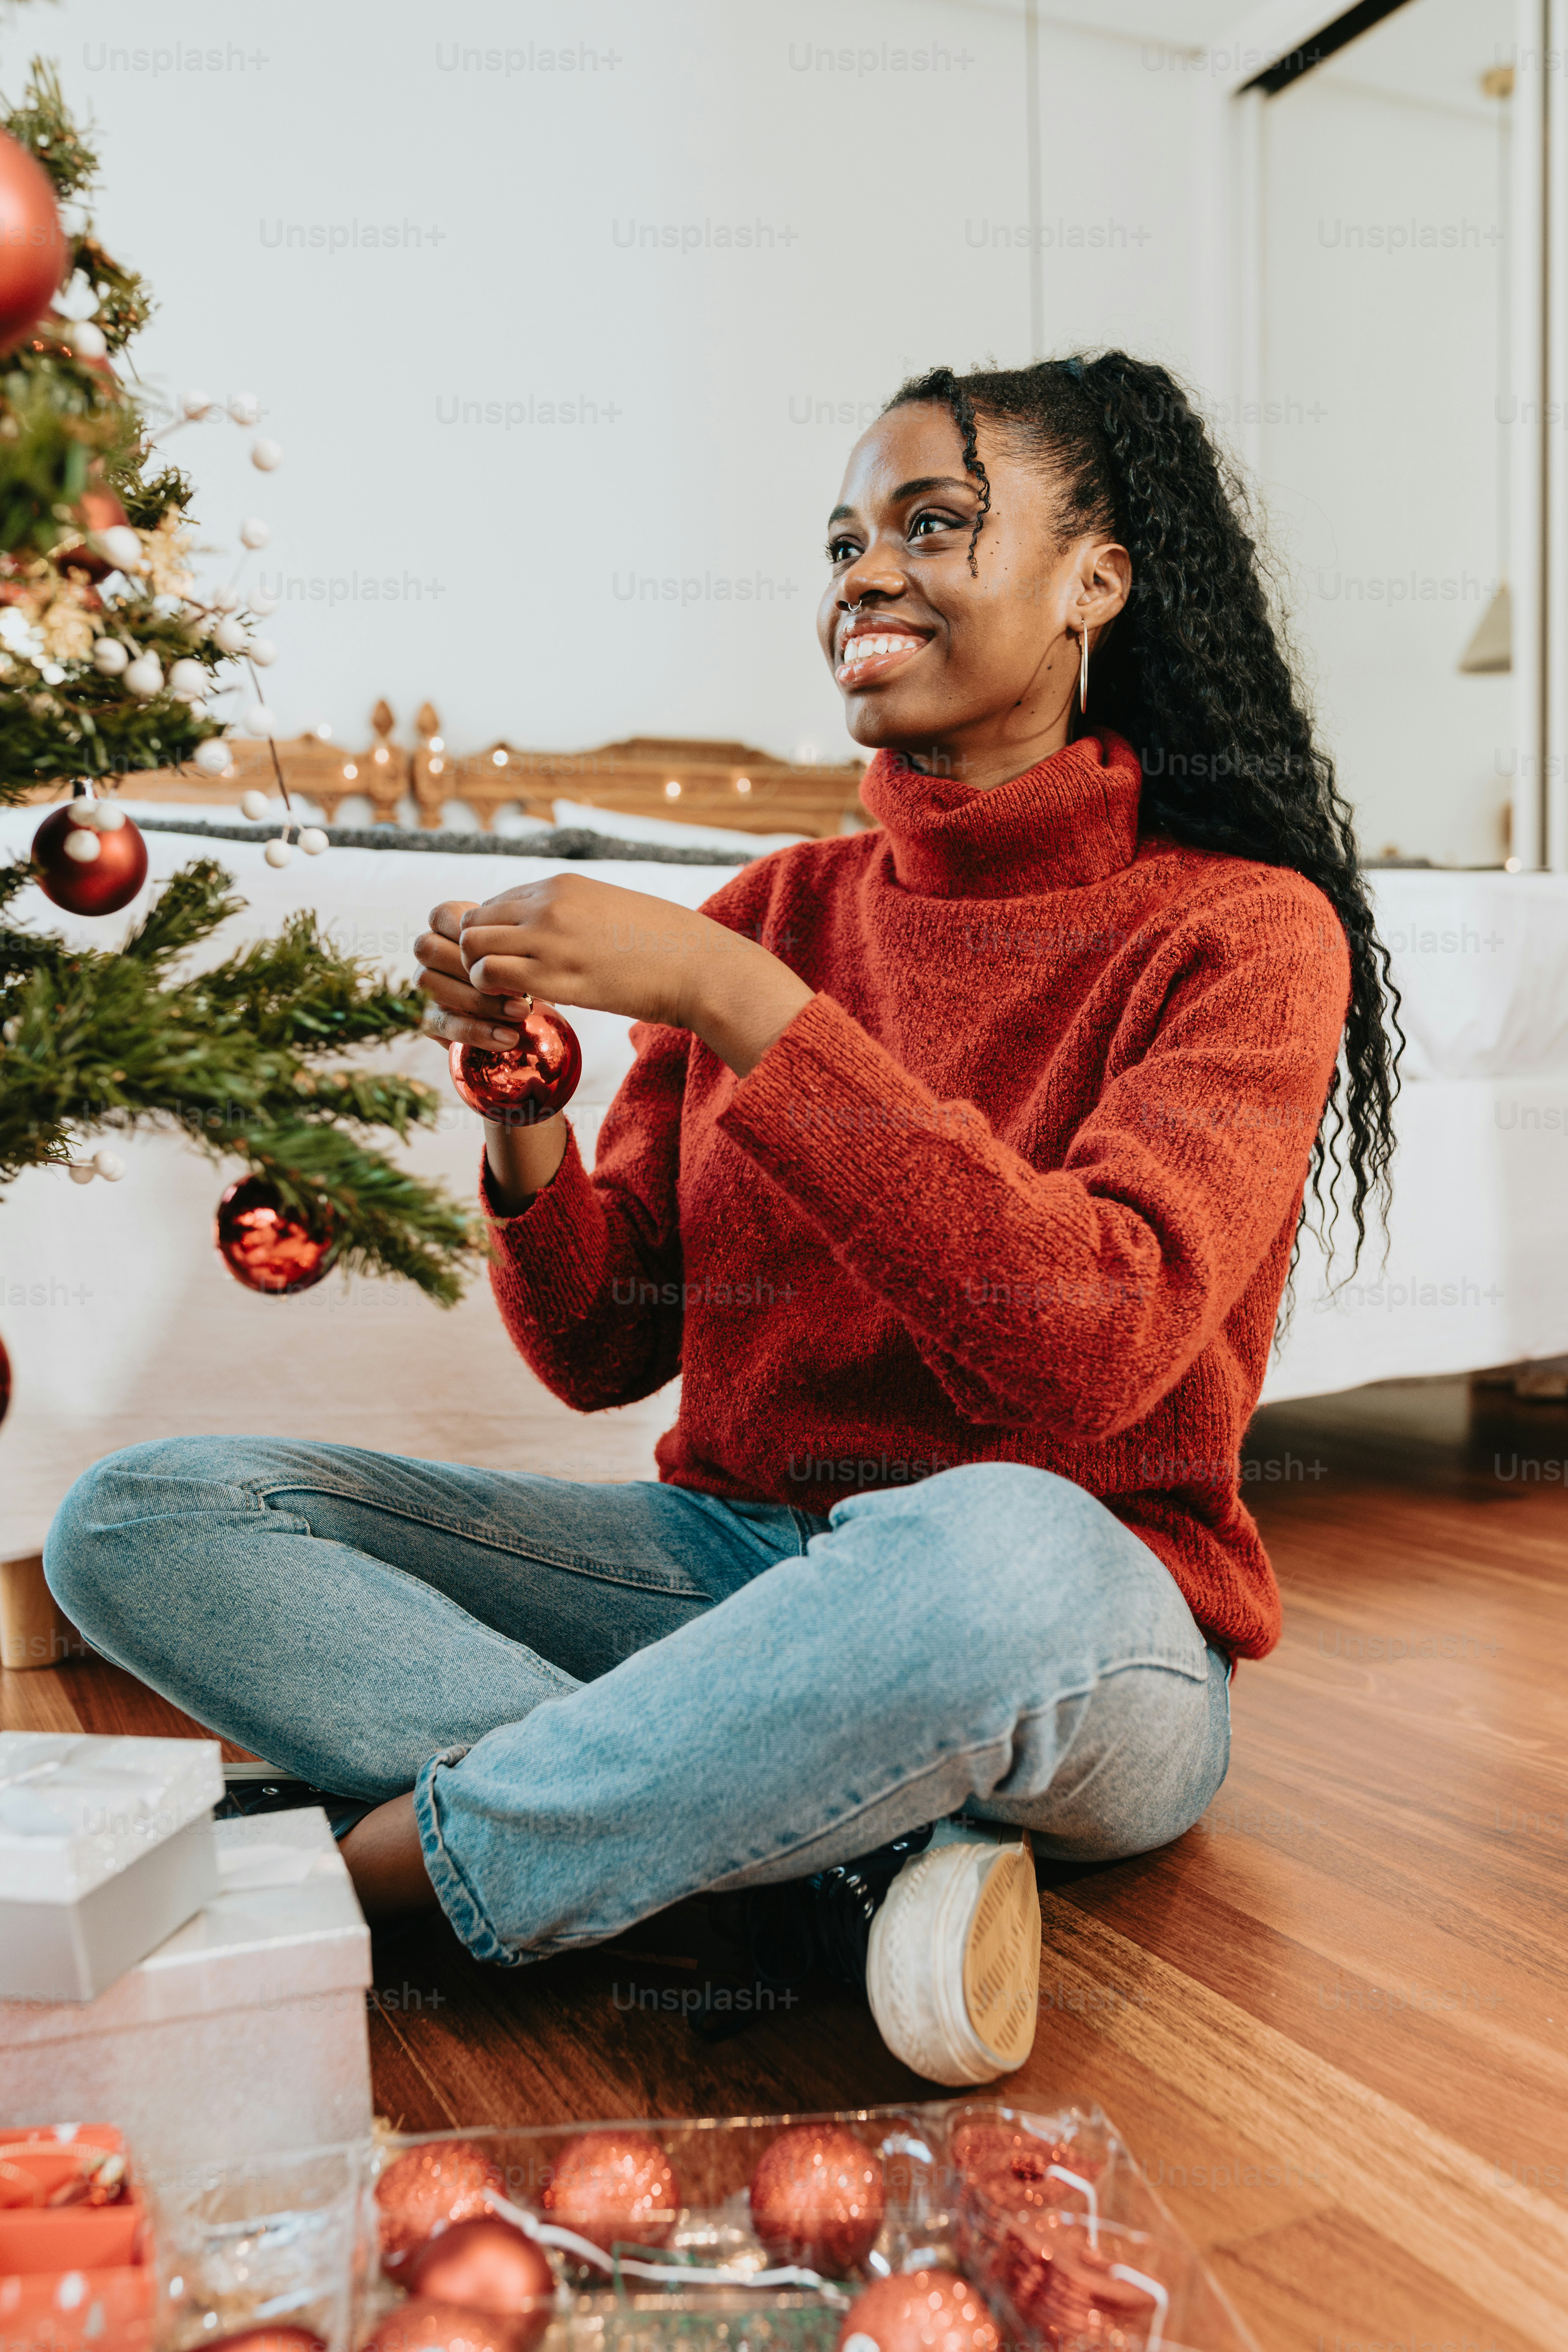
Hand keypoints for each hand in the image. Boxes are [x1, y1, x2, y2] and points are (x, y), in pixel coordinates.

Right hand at [414, 899, 527, 1050]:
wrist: (526, 1010)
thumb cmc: (525, 970)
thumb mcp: (523, 955)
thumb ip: (513, 951)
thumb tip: (520, 973)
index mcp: (449, 929)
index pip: (440, 916)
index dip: (464, 930)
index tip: (501, 946)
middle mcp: (431, 956)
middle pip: (428, 949)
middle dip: (471, 967)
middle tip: (517, 982)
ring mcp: (427, 987)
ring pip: (430, 984)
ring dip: (478, 1000)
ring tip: (521, 1011)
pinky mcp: (430, 1020)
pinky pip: (444, 1024)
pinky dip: (478, 1031)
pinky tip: (509, 1038)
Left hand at [454, 872, 812, 1075]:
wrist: (699, 967)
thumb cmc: (663, 945)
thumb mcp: (611, 910)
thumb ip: (572, 913)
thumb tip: (550, 931)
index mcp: (562, 886)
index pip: (494, 903)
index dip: (495, 936)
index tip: (515, 961)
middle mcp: (549, 905)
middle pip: (473, 923)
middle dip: (478, 956)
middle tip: (503, 984)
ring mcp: (550, 939)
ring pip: (473, 949)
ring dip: (482, 977)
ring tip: (511, 997)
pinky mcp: (557, 977)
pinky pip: (492, 978)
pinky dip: (494, 996)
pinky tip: (522, 1007)